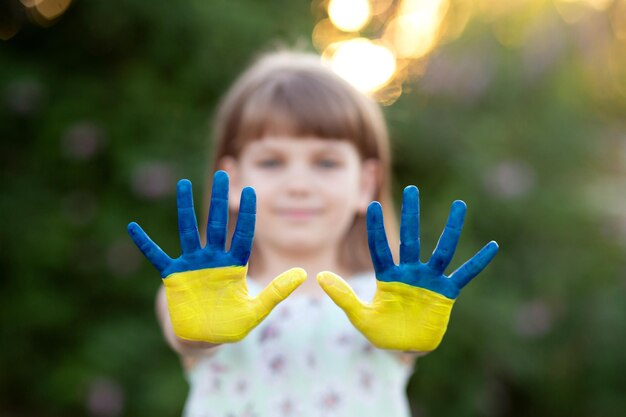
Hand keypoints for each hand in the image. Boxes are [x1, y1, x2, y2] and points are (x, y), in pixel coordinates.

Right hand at [128, 171, 304, 342]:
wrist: (202, 338)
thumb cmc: (229, 325)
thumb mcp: (254, 312)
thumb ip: (275, 293)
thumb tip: (300, 273)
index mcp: (234, 267)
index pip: (242, 235)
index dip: (246, 215)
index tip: (251, 191)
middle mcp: (213, 260)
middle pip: (217, 224)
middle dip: (220, 200)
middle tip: (223, 173)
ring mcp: (192, 265)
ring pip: (189, 232)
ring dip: (185, 209)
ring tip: (182, 184)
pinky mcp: (174, 275)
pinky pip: (157, 257)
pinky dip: (145, 244)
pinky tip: (133, 228)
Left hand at [317, 186, 497, 351]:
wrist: (404, 348)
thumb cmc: (382, 332)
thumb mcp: (360, 316)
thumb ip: (343, 297)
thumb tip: (320, 278)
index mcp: (388, 276)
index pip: (380, 247)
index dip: (376, 228)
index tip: (373, 205)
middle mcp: (409, 273)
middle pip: (411, 239)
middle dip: (411, 215)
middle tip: (411, 189)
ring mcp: (429, 281)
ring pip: (441, 250)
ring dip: (451, 229)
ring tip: (460, 205)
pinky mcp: (445, 294)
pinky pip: (463, 275)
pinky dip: (477, 263)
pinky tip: (492, 247)